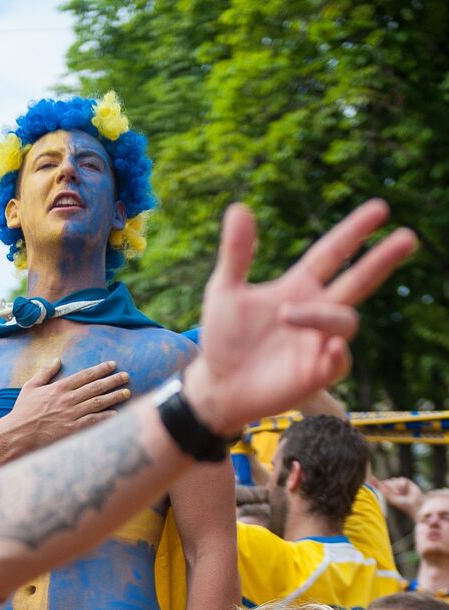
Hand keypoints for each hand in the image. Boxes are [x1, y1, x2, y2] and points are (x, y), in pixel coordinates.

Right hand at [0, 359, 129, 455]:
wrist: (18, 434)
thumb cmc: (23, 411)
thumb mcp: (30, 387)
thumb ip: (45, 372)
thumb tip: (57, 360)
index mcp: (59, 388)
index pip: (85, 375)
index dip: (101, 369)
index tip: (113, 365)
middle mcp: (68, 399)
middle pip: (96, 387)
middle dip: (113, 380)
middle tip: (126, 376)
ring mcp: (71, 414)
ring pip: (98, 403)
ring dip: (114, 397)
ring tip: (126, 392)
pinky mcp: (72, 429)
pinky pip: (93, 421)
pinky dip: (106, 417)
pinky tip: (117, 413)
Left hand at [185, 200, 416, 435]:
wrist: (216, 386)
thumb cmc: (223, 338)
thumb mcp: (224, 291)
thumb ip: (236, 253)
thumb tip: (239, 207)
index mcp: (298, 287)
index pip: (332, 253)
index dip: (354, 232)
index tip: (380, 208)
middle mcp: (316, 311)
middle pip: (358, 281)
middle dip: (381, 260)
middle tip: (407, 237)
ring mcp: (319, 342)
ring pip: (344, 321)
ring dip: (321, 315)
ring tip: (286, 314)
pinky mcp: (316, 373)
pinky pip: (340, 362)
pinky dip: (338, 353)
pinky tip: (331, 347)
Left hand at [376, 476, 424, 516]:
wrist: (415, 504)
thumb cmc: (402, 504)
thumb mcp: (392, 499)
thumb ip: (385, 491)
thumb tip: (380, 483)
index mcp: (386, 491)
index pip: (380, 485)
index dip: (376, 481)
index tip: (372, 477)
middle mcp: (392, 486)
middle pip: (386, 482)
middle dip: (390, 488)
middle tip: (396, 495)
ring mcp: (398, 483)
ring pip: (393, 480)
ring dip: (396, 487)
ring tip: (400, 494)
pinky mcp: (405, 481)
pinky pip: (401, 480)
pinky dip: (402, 485)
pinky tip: (405, 490)